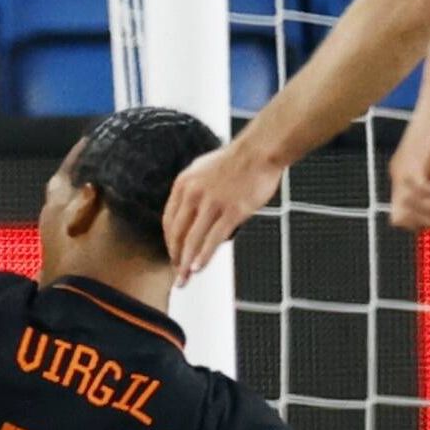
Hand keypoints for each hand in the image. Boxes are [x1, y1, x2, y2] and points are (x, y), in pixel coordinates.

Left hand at [164, 137, 283, 284]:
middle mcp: (194, 194)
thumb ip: (193, 190)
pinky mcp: (232, 212)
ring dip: (186, 262)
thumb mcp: (202, 170)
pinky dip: (204, 256)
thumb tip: (190, 211)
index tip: (173, 254)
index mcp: (184, 183)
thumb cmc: (237, 160)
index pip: (169, 220)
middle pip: (177, 233)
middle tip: (176, 272)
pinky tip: (199, 267)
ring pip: (193, 240)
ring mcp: (212, 203)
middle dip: (175, 257)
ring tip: (185, 277)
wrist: (259, 151)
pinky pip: (213, 239)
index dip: (169, 242)